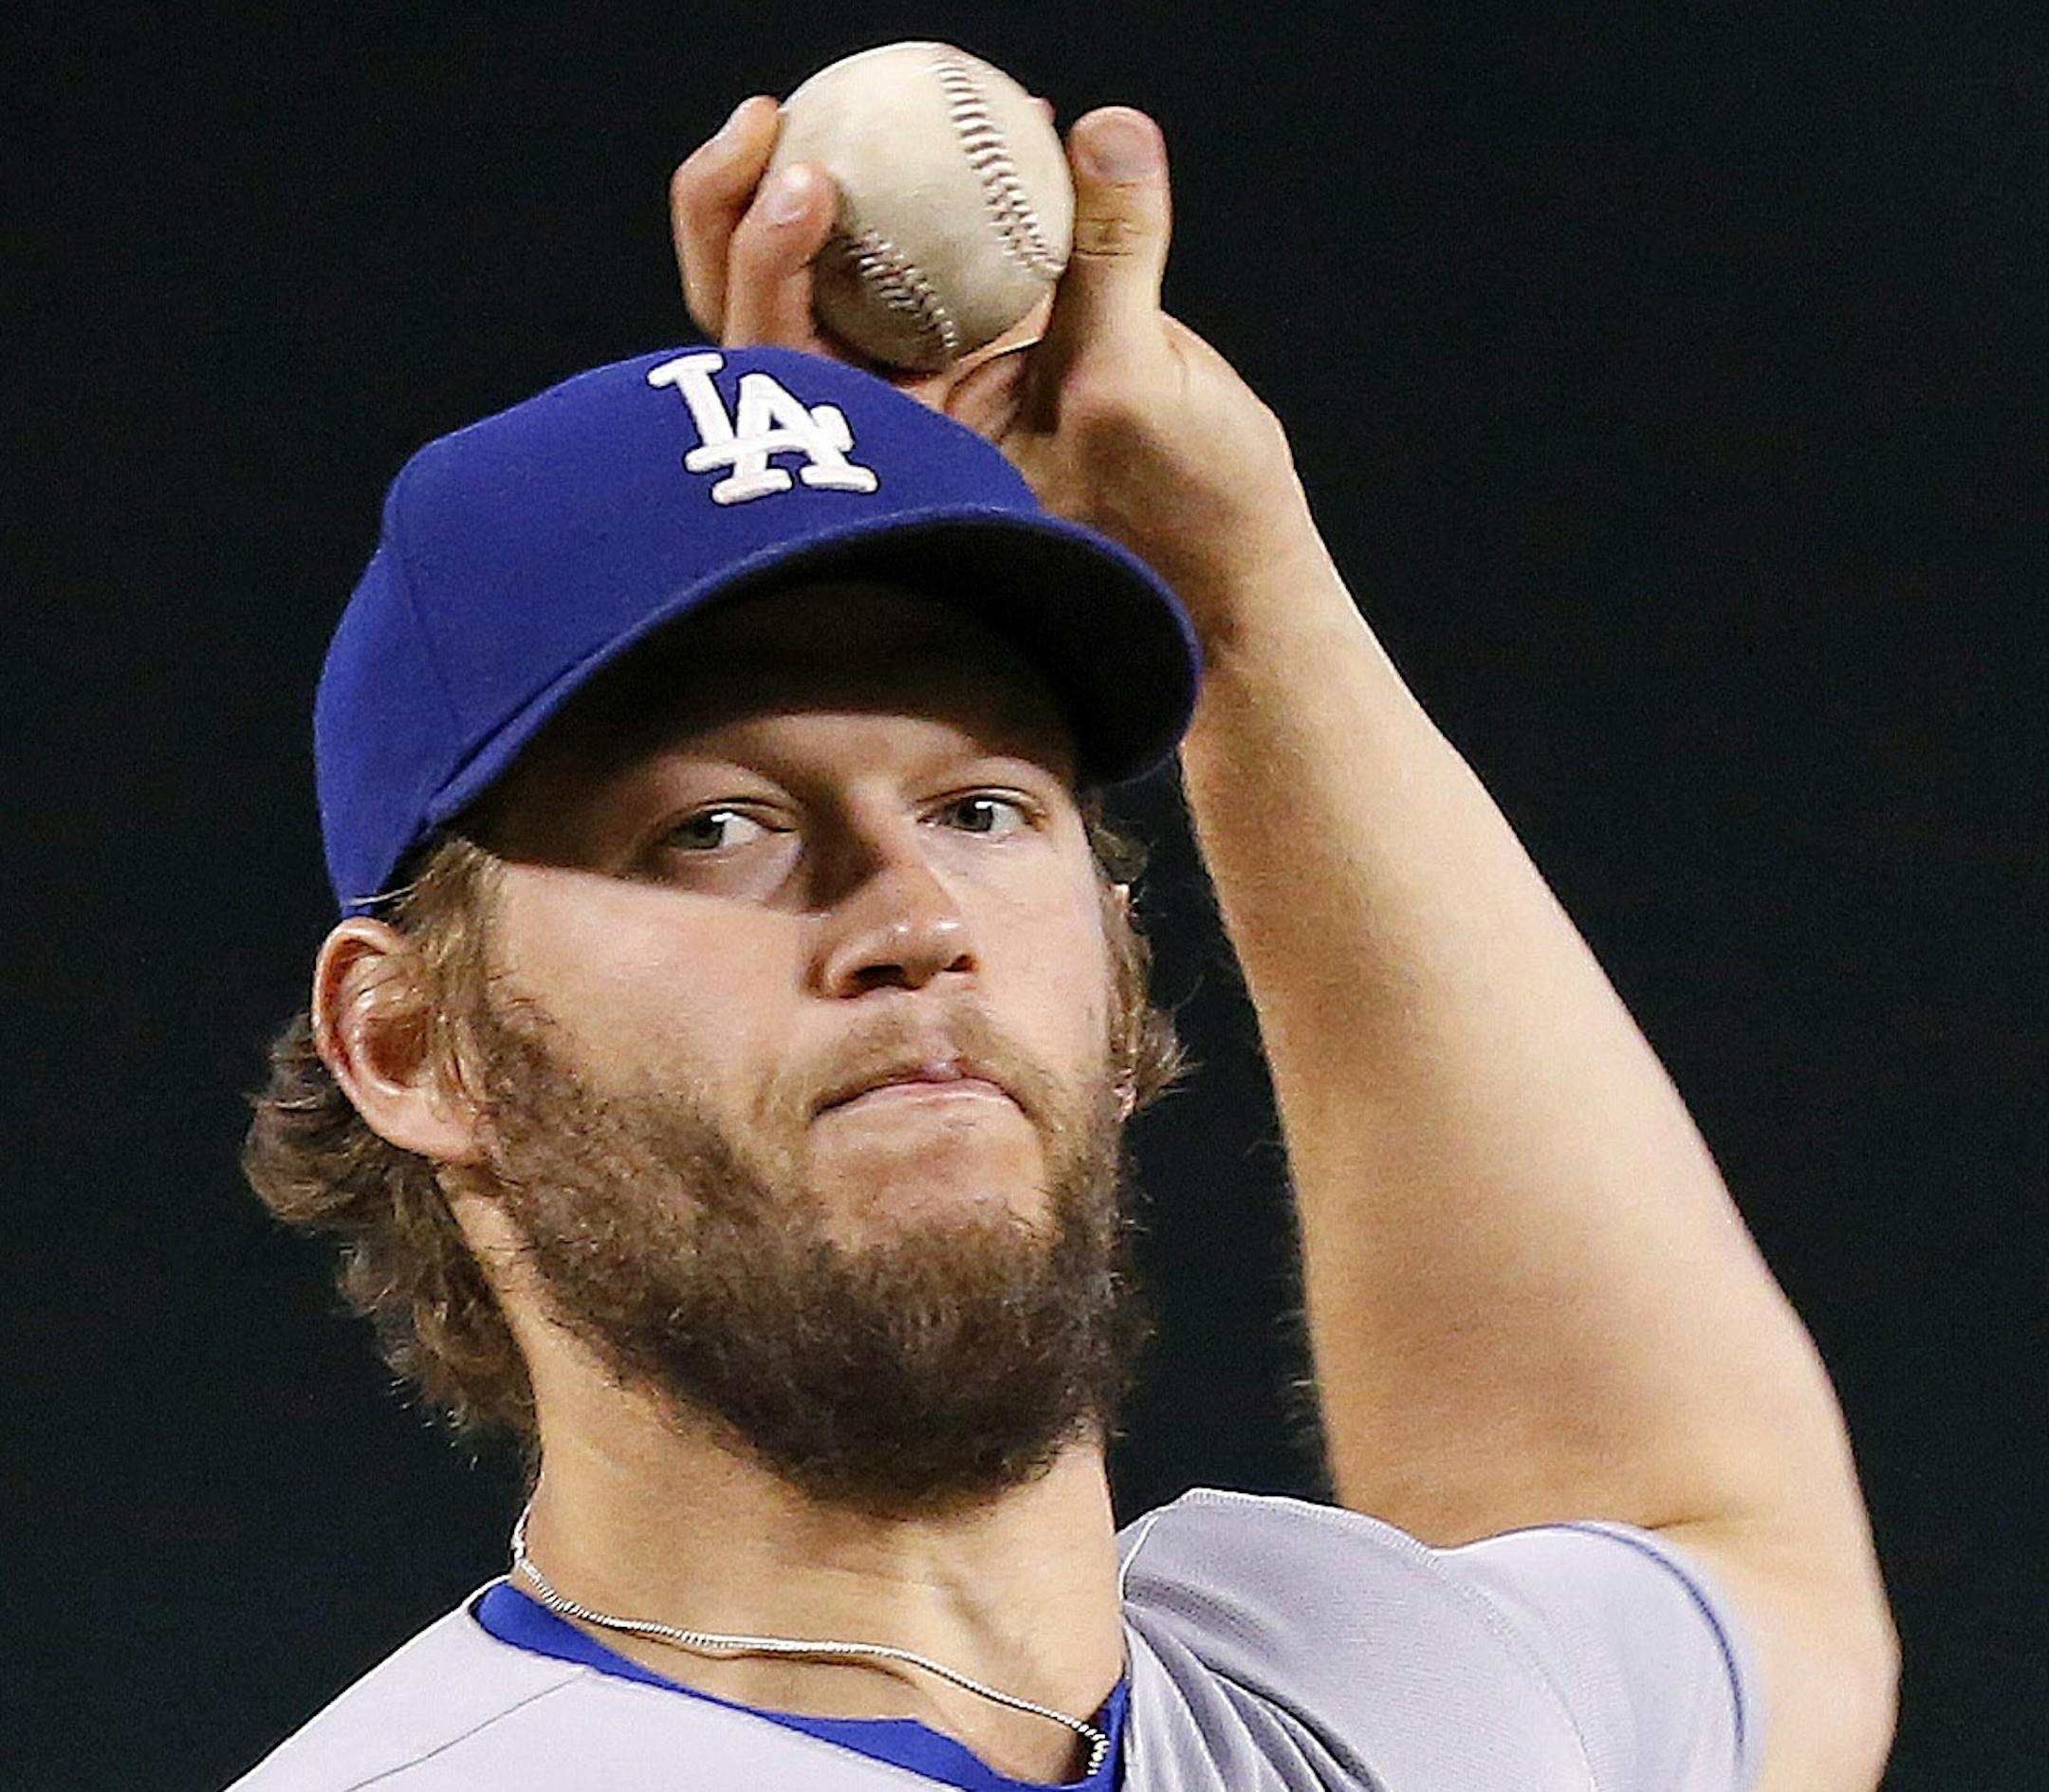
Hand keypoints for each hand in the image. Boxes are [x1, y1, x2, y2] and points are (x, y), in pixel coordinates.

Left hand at [670, 98, 1326, 648]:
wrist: (1225, 546)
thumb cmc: (1181, 506)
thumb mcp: (1140, 386)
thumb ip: (1112, 258)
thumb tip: (1105, 133)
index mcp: (886, 460)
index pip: (777, 360)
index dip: (759, 263)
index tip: (805, 180)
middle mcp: (883, 424)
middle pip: (762, 312)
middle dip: (734, 210)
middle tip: (769, 113)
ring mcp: (925, 385)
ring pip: (832, 281)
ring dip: (820, 186)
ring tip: (852, 93)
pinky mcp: (978, 346)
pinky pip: (927, 252)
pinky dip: (934, 183)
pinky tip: (992, 112)